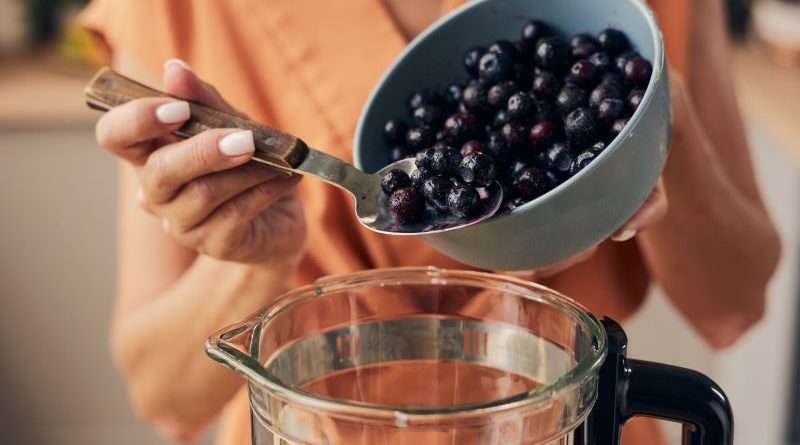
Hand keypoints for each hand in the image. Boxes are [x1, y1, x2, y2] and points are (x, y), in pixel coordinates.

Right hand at [94, 59, 306, 265]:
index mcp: (150, 154)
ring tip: (279, 158)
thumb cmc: (247, 165)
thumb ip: (205, 102)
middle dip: (203, 150)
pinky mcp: (214, 244)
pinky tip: (287, 178)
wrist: (280, 220)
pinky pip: (235, 214)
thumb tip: (174, 70)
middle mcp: (156, 192)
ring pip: (204, 194)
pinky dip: (265, 191)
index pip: (115, 136)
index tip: (176, 108)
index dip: (136, 121)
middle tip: (245, 137)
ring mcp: (182, 224)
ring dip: (247, 171)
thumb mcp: (232, 125)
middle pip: (159, 172)